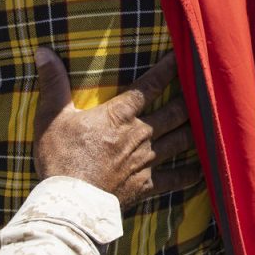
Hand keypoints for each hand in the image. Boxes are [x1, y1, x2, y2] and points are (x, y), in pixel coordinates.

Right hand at [31, 49, 196, 209]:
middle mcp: (140, 134)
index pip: (149, 86)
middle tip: (206, 89)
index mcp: (120, 115)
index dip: (167, 69)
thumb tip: (43, 52)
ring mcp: (147, 161)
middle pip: (175, 111)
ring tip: (211, 122)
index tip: (181, 57)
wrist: (72, 203)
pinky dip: (189, 174)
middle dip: (191, 98)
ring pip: (181, 140)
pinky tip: (201, 171)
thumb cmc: (60, 159)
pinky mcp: (147, 185)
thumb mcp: (51, 118)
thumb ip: (53, 84)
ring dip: (196, 130)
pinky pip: (175, 178)